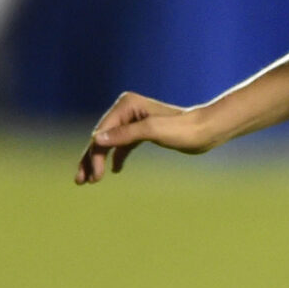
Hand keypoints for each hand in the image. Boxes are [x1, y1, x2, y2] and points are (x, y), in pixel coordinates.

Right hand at [75, 91, 206, 184]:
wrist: (206, 130)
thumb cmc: (183, 130)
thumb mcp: (152, 131)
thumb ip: (125, 135)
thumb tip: (96, 140)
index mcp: (126, 105)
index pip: (102, 133)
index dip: (94, 155)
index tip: (94, 178)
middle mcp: (127, 109)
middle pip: (102, 137)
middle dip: (91, 159)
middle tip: (81, 182)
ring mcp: (134, 120)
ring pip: (110, 142)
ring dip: (99, 160)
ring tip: (91, 180)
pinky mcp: (143, 131)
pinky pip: (123, 145)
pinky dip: (117, 157)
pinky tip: (115, 170)